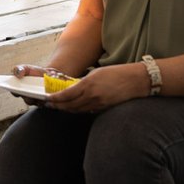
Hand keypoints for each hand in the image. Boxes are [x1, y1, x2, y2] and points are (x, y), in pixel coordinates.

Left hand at [27, 62, 143, 112]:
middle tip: (50, 105)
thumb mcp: (96, 73)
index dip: (55, 99)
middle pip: (70, 106)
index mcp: (88, 85)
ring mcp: (99, 104)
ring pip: (78, 110)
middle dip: (58, 106)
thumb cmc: (116, 73)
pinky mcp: (104, 108)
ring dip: (67, 109)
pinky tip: (75, 107)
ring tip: (59, 107)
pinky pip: (88, 111)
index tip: (48, 99)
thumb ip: (84, 82)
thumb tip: (73, 89)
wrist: (135, 81)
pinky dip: (79, 110)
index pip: (66, 95)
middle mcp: (92, 96)